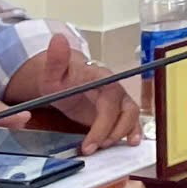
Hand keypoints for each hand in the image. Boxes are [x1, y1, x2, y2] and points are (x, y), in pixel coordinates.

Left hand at [6, 34, 141, 153]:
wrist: (66, 81)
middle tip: (92, 148)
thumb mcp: (52, 73)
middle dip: (112, 132)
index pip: (110, 100)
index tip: (90, 142)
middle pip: (125, 110)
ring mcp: (119, 99)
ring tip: (105, 147)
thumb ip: (56, 59)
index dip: (103, 123)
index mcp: (102, 78)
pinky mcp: (118, 110)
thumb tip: (58, 39)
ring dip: (122, 133)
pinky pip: (132, 120)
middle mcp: (115, 88)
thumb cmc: (61, 79)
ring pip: (132, 116)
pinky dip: (134, 131)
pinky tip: (130, 142)